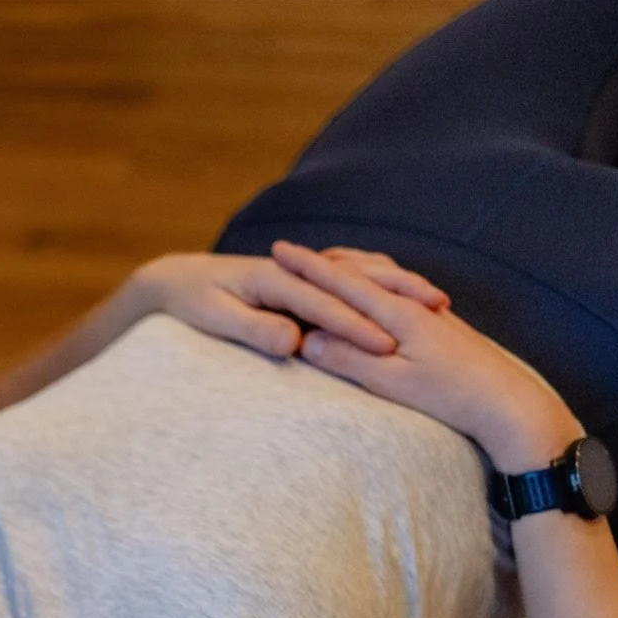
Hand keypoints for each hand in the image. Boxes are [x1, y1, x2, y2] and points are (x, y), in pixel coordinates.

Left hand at [130, 249, 447, 360]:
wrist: (176, 282)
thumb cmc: (192, 303)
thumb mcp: (217, 318)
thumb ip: (255, 330)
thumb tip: (293, 342)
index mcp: (274, 279)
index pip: (326, 305)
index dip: (358, 326)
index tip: (389, 347)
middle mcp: (294, 269)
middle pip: (355, 284)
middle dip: (396, 301)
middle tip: (440, 321)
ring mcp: (301, 272)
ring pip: (361, 278)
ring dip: (397, 291)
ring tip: (437, 310)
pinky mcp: (303, 281)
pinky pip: (353, 282)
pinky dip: (381, 290)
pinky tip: (406, 306)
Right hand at [270, 240, 581, 470]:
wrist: (509, 402)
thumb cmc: (451, 396)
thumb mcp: (391, 383)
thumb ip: (347, 358)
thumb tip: (305, 339)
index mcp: (396, 313)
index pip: (340, 281)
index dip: (306, 266)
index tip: (277, 249)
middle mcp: (412, 302)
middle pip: (360, 270)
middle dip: (321, 261)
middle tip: (289, 253)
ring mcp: (428, 311)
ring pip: (382, 277)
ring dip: (349, 267)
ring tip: (324, 264)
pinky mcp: (440, 324)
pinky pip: (396, 290)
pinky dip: (374, 281)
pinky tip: (374, 291)